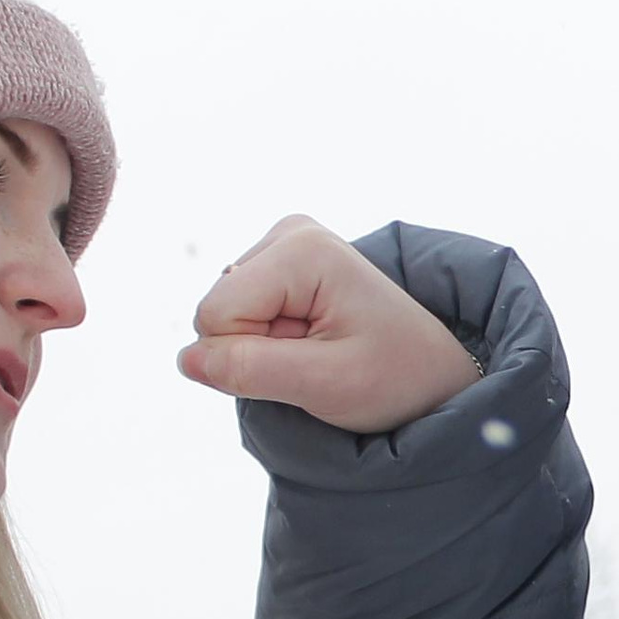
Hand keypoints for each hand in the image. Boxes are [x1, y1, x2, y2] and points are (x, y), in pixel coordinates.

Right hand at [178, 215, 479, 432]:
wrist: (432, 374)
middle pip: (216, 312)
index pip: (215, 316)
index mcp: (301, 250)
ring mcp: (284, 247)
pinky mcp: (280, 267)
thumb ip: (251, 370)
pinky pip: (239, 316)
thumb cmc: (395, 378)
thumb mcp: (326, 384)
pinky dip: (271, 341)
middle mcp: (289, 234)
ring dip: (266, 348)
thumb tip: (185, 360)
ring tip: (322, 350)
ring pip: (224, 318)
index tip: (311, 361)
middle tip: (319, 358)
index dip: (250, 357)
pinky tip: (313, 340)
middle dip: (258, 350)